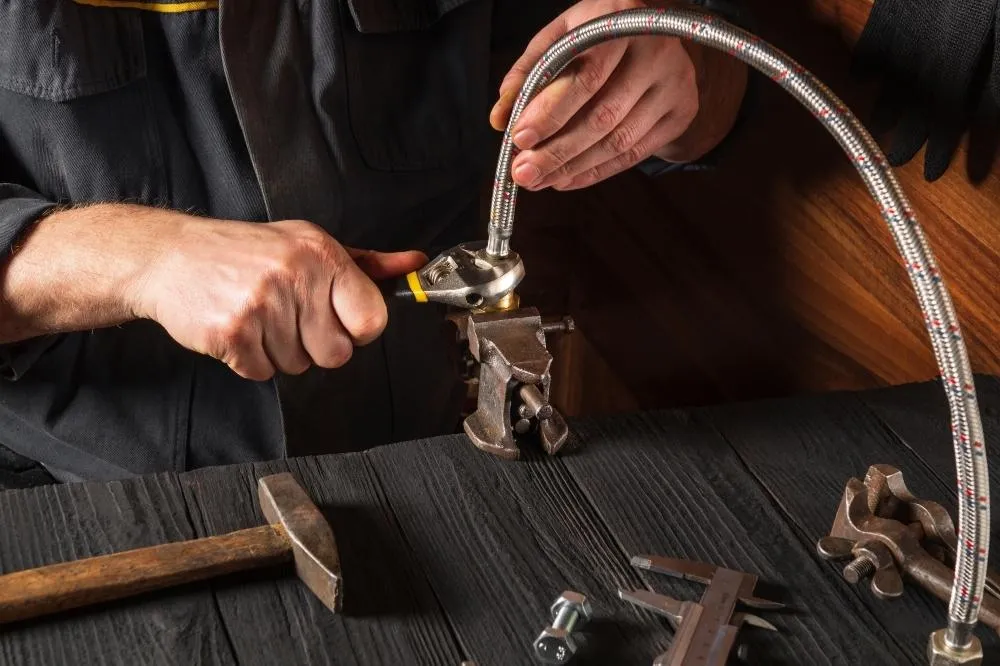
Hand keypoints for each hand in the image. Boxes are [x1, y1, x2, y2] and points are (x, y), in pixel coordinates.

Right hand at [135, 217, 424, 380]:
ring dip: (279, 351)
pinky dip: (250, 360)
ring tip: (259, 316)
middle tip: (288, 317)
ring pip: (299, 366)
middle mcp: (295, 276)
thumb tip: (415, 264)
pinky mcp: (232, 332)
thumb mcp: (309, 244)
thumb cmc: (247, 252)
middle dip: (315, 345)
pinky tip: (239, 328)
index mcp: (322, 254)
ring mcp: (262, 305)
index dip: (355, 329)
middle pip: (338, 354)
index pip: (372, 320)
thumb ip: (367, 262)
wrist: (171, 256)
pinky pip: (263, 372)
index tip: (336, 318)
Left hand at [490, 0, 744, 190]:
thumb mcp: (561, 36)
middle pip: (603, 115)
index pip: (586, 76)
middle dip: (557, 151)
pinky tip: (566, 179)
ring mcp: (675, 82)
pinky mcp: (682, 111)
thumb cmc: (597, 34)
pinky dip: (596, 171)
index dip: (551, 112)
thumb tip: (499, 118)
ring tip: (539, 180)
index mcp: (621, 18)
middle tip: (524, 172)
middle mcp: (656, 48)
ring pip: (619, 141)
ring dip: (573, 167)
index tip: (520, 138)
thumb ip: (528, 72)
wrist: (657, 33)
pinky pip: (634, 153)